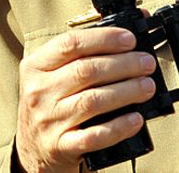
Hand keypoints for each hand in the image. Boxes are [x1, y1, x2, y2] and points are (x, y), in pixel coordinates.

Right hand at [15, 27, 156, 172]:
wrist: (31, 147)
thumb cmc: (49, 101)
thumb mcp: (51, 72)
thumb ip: (82, 51)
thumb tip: (129, 31)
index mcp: (36, 66)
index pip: (71, 43)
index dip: (104, 39)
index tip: (129, 40)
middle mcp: (39, 91)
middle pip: (86, 71)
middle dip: (124, 65)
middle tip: (146, 63)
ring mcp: (49, 120)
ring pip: (93, 101)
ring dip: (126, 91)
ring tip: (147, 86)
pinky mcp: (61, 146)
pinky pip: (95, 136)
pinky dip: (119, 127)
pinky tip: (136, 119)